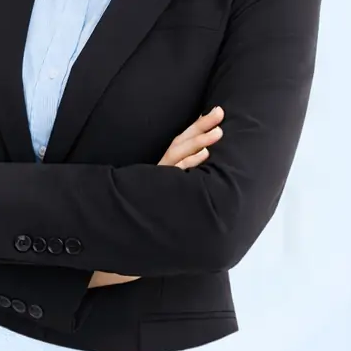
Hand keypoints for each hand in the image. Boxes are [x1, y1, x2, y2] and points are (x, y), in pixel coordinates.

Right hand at [89, 105, 224, 288]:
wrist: (129, 239)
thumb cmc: (152, 213)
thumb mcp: (167, 191)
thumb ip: (179, 175)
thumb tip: (203, 161)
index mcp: (165, 166)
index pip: (181, 140)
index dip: (197, 125)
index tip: (215, 112)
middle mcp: (162, 169)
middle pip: (181, 141)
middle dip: (201, 125)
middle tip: (220, 112)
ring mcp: (160, 179)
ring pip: (179, 154)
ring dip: (199, 141)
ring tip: (218, 132)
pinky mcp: (160, 191)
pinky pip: (176, 174)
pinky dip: (189, 163)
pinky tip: (204, 156)